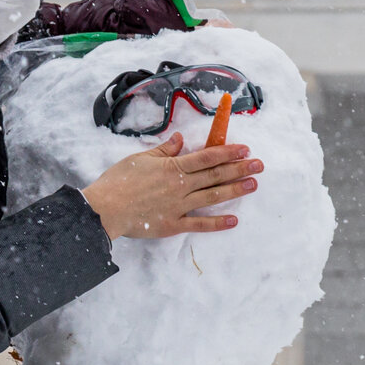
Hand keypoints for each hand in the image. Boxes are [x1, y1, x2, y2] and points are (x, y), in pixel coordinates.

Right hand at [82, 133, 259, 239]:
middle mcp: (180, 185)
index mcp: (172, 166)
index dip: (227, 152)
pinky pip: (199, 224)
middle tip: (259, 164)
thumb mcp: (140, 158)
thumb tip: (179, 139)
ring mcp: (178, 206)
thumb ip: (163, 150)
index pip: (206, 157)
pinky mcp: (173, 225)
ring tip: (253, 184)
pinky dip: (217, 223)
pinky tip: (234, 220)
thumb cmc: (119, 180)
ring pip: (212, 196)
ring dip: (235, 190)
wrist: (105, 208)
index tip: (245, 148)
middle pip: (215, 175)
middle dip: (239, 168)